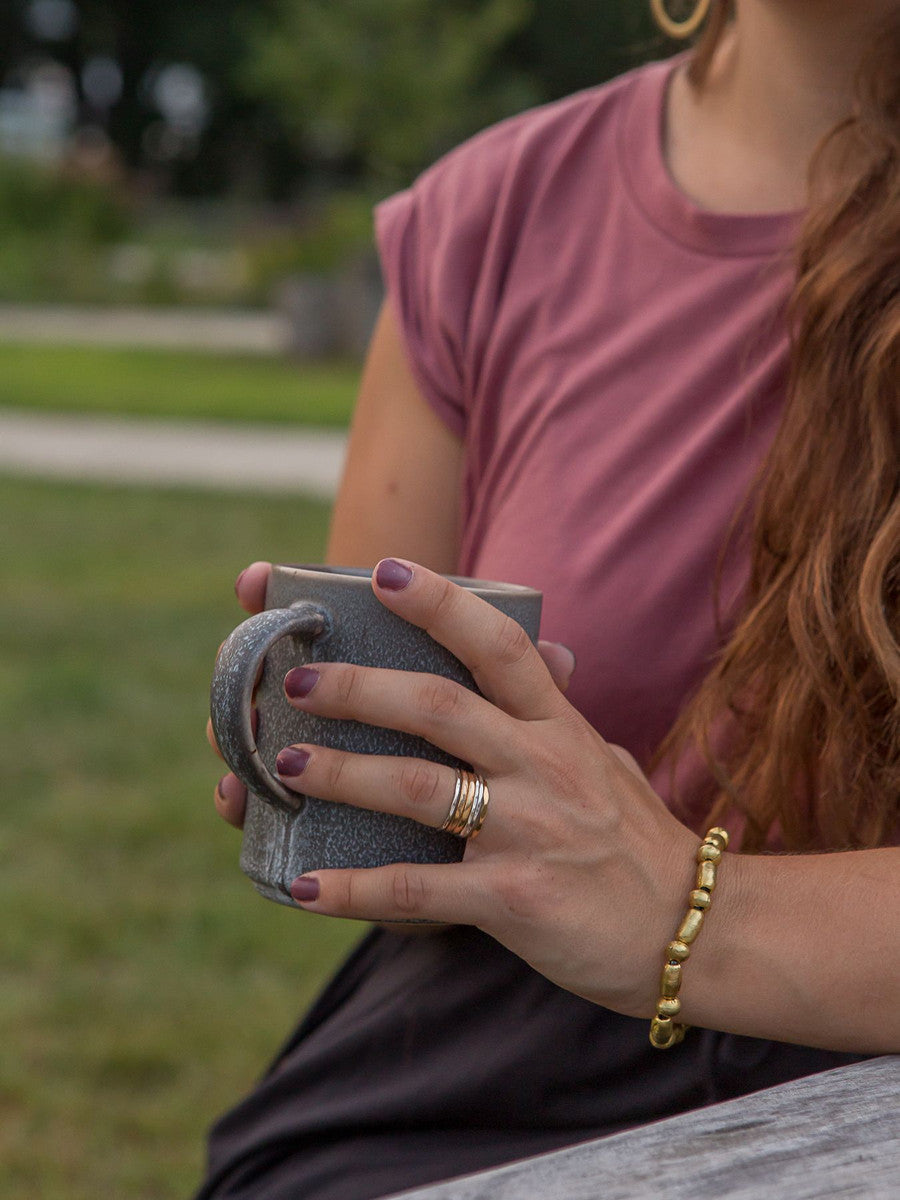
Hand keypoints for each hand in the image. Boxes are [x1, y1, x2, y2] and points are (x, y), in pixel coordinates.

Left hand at [266, 559, 698, 1019]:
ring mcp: (529, 830)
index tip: (384, 571)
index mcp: (560, 726)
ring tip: (285, 765)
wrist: (692, 930)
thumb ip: (561, 711)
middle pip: (439, 706)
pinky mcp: (515, 898)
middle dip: (359, 688)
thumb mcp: (603, 758)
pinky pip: (420, 891)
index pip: (499, 644)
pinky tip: (305, 887)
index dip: (441, 603)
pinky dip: (356, 889)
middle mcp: (543, 766)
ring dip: (343, 774)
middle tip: (297, 683)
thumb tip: (549, 655)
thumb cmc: (636, 841)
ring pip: (418, 788)